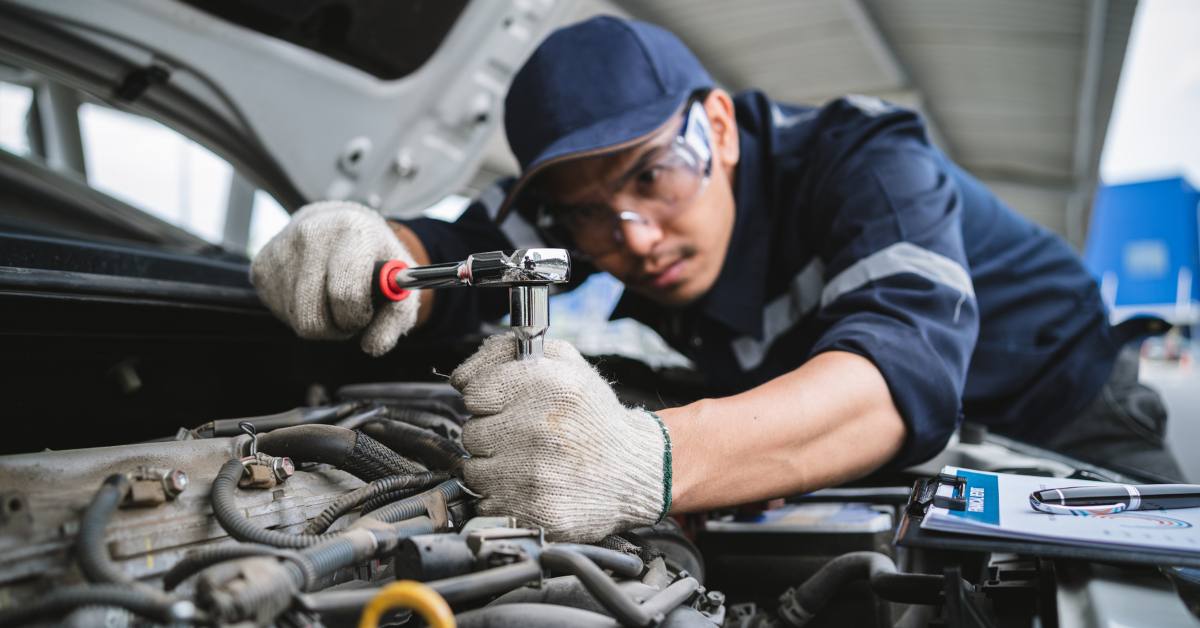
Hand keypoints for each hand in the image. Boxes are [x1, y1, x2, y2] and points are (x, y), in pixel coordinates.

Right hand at [250, 201, 419, 355]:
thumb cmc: (372, 258)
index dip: (357, 316)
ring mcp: (281, 249)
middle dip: (336, 326)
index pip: (345, 295)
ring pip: (296, 318)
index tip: (364, 313)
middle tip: (349, 316)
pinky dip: (298, 314)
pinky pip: (279, 312)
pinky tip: (313, 294)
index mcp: (353, 232)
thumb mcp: (399, 282)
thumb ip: (396, 317)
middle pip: (313, 315)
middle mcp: (312, 234)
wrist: (338, 224)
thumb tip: (373, 346)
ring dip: (319, 322)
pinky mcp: (261, 265)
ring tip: (332, 301)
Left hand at [450, 334, 671, 541]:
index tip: (506, 408)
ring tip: (529, 463)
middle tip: (525, 438)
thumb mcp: (564, 362)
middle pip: (471, 433)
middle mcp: (538, 428)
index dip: (488, 401)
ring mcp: (534, 473)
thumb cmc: (594, 417)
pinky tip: (531, 487)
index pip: (474, 393)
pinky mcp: (534, 510)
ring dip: (494, 468)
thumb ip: (508, 352)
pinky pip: (486, 502)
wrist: (635, 470)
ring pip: (474, 470)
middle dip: (493, 435)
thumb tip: (461, 376)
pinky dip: (502, 497)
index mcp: (546, 385)